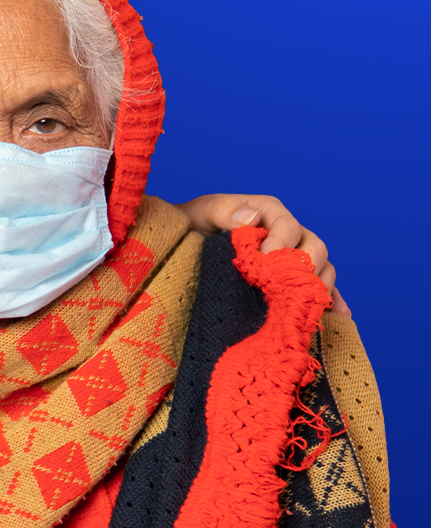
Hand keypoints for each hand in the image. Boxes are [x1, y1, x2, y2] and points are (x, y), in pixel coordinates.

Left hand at [178, 193, 348, 317]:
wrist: (189, 245)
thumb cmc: (195, 224)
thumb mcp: (203, 213)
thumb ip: (223, 211)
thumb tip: (251, 219)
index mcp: (269, 212)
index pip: (287, 225)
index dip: (282, 241)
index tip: (267, 259)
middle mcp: (289, 233)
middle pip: (314, 247)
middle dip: (306, 267)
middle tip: (291, 286)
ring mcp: (295, 256)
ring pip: (323, 269)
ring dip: (320, 286)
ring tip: (312, 305)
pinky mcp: (295, 278)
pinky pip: (321, 288)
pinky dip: (331, 301)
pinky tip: (338, 316)